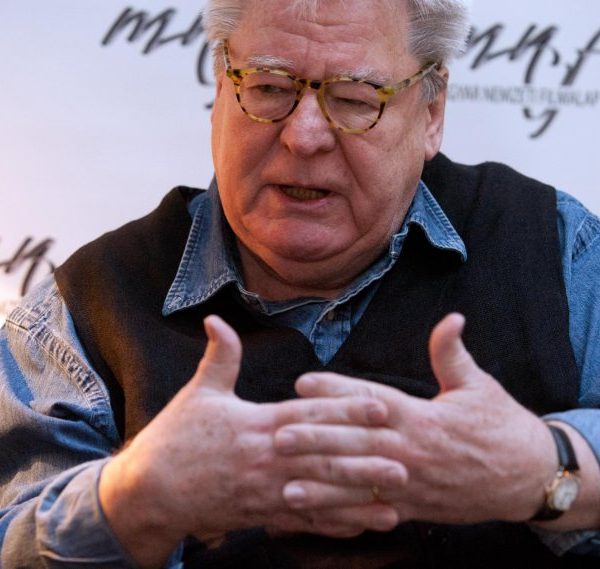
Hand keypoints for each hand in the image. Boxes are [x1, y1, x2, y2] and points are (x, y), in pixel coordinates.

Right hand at [99, 316, 405, 567]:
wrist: (149, 491)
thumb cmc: (175, 438)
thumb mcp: (197, 392)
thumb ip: (219, 356)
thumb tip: (215, 317)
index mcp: (254, 425)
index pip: (308, 415)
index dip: (345, 409)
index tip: (380, 405)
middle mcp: (265, 460)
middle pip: (322, 459)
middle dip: (364, 461)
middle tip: (404, 462)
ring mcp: (265, 492)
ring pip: (320, 496)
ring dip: (359, 500)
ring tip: (396, 502)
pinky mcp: (261, 515)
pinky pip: (303, 521)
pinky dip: (334, 524)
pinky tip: (363, 526)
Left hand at [275, 313, 557, 524]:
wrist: (528, 476)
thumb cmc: (500, 425)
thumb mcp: (478, 385)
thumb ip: (452, 354)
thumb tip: (452, 317)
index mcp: (422, 416)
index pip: (371, 399)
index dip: (336, 390)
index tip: (303, 382)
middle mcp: (411, 450)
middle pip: (356, 443)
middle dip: (316, 439)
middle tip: (278, 434)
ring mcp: (411, 483)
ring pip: (360, 483)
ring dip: (322, 484)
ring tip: (287, 484)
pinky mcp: (413, 507)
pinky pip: (374, 512)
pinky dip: (345, 514)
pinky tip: (319, 515)